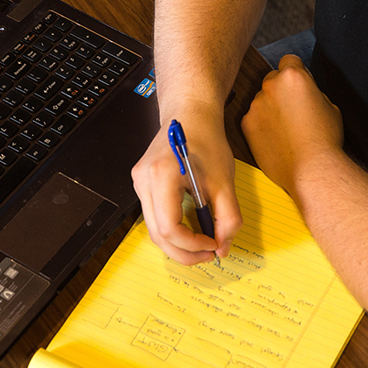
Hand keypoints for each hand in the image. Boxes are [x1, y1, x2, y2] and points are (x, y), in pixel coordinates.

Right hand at [132, 103, 242, 264]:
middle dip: (184, 251)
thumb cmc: (206, 139)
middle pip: (157, 234)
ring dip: (178, 242)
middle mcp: (144, 180)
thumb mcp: (224, 181)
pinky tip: (192, 227)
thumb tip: (223, 247)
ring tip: (203, 241)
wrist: (191, 114)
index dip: (192, 245)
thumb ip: (228, 218)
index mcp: (161, 175)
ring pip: (153, 228)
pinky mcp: (143, 183)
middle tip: (210, 252)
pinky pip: (154, 216)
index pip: (169, 228)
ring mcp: (139, 182)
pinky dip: (173, 228)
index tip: (213, 244)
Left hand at [242, 54, 343, 192]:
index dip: (295, 72)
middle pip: (272, 79)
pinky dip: (261, 125)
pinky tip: (275, 138)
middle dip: (281, 90)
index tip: (297, 84)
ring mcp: (256, 104)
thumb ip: (312, 91)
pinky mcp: (246, 123)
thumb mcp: (329, 105)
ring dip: (270, 108)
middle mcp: (271, 86)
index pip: (289, 60)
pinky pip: (253, 118)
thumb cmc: (324, 140)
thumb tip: (305, 91)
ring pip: (262, 99)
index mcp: (293, 76)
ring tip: (286, 129)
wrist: (311, 169)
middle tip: (293, 109)